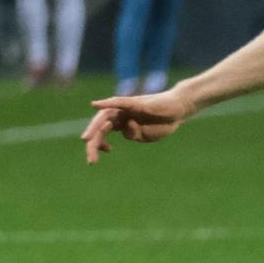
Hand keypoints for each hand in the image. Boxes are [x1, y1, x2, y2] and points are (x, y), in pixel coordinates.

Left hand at [81, 86, 196, 162]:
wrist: (177, 110)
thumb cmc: (161, 123)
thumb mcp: (145, 136)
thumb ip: (133, 134)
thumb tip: (125, 129)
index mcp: (121, 123)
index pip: (102, 133)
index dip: (96, 145)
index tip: (94, 160)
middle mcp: (121, 114)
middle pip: (100, 126)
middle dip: (93, 143)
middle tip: (90, 161)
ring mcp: (127, 108)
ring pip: (105, 116)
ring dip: (95, 128)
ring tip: (86, 139)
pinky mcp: (136, 102)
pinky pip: (119, 102)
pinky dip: (107, 103)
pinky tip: (95, 104)